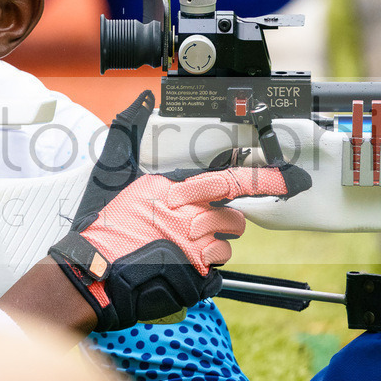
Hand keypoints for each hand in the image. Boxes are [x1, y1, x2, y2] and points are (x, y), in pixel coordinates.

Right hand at [49, 91, 311, 331]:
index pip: (228, 181)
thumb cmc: (107, 233)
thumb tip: (137, 104)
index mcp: (172, 191)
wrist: (94, 272)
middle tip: (197, 231)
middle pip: (233, 219)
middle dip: (223, 226)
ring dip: (210, 251)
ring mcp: (192, 247)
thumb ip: (139, 150)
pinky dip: (202, 275)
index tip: (287, 180)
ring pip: (225, 248)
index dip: (264, 181)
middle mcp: (187, 216)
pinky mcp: (193, 275)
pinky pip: (216, 273)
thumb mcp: (122, 184)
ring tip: (179, 252)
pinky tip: (178, 270)